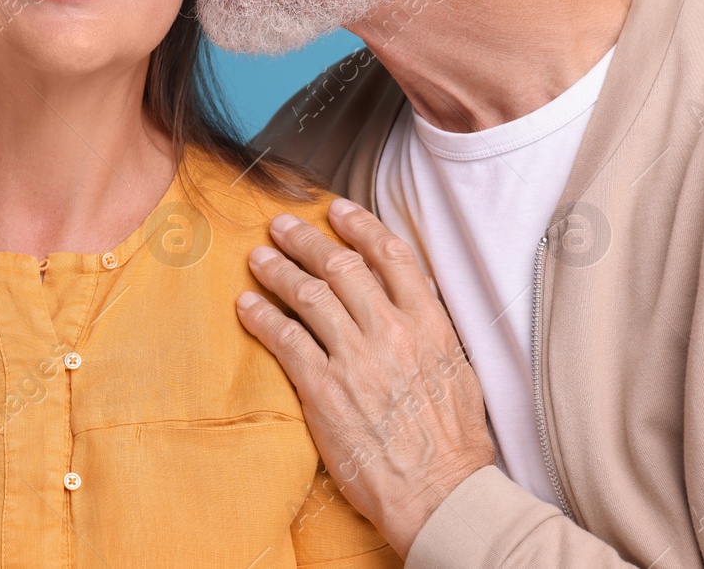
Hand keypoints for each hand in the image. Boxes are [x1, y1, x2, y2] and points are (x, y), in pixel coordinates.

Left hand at [235, 198, 496, 557]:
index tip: (337, 209)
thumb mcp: (458, 373)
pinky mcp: (324, 389)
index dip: (360, 225)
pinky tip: (246, 306)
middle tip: (280, 226)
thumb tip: (412, 300)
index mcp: (430, 324)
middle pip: (340, 265)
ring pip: (308, 294)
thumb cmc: (454, 443)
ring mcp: (356, 358)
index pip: (391, 255)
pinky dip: (261, 316)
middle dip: (305, 239)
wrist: (441, 493)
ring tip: (257, 258)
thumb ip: (431, 331)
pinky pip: (285, 338)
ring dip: (277, 270)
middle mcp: (391, 331)